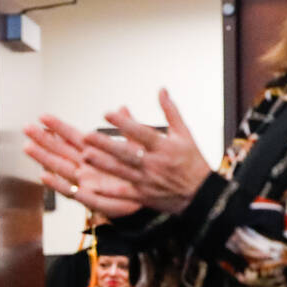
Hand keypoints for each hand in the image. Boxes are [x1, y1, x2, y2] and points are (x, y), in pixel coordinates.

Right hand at [24, 115, 142, 217]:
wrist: (149, 198)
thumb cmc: (139, 174)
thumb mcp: (135, 147)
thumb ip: (127, 128)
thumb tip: (123, 108)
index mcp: (95, 152)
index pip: (72, 137)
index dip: (58, 127)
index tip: (43, 117)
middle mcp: (86, 166)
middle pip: (60, 151)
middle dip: (43, 140)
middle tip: (27, 128)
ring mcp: (85, 182)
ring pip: (60, 168)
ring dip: (43, 158)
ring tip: (28, 147)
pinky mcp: (90, 198)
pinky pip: (70, 191)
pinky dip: (57, 184)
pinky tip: (44, 176)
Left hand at [80, 88, 211, 215]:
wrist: (201, 194)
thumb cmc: (192, 162)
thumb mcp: (185, 134)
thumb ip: (171, 111)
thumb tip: (161, 90)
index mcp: (164, 147)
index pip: (142, 132)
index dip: (125, 123)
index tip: (108, 113)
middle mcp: (154, 164)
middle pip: (127, 153)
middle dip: (106, 144)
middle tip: (87, 136)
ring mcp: (147, 181)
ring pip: (121, 171)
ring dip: (102, 163)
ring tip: (85, 155)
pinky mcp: (143, 195)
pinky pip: (123, 193)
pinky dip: (108, 191)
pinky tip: (92, 186)